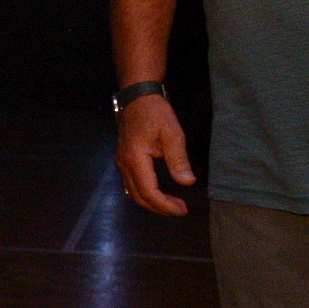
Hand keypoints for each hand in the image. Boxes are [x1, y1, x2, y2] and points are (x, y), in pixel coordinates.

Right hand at [115, 92, 193, 216]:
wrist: (136, 98)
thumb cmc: (155, 113)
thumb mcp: (172, 133)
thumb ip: (178, 159)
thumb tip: (187, 182)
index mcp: (135, 158)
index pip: (148, 191)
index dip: (165, 205)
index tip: (183, 209)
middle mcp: (124, 164)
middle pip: (138, 196)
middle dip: (159, 207)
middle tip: (181, 209)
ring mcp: (121, 163)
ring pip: (133, 192)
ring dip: (152, 202)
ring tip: (173, 204)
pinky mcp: (124, 161)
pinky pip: (131, 185)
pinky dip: (145, 194)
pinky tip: (159, 193)